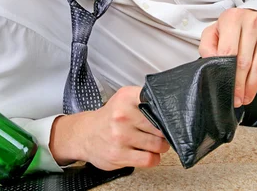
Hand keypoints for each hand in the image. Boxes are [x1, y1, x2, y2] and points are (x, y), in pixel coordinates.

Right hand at [50, 86, 169, 169]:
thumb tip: (171, 110)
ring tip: (153, 143)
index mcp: (126, 97)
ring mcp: (120, 136)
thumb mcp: (123, 100)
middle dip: (164, 131)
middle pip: (161, 125)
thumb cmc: (109, 118)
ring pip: (158, 144)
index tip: (168, 113)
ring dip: (160, 146)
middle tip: (159, 131)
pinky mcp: (119, 155)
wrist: (84, 134)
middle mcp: (122, 115)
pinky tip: (147, 153)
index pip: (156, 100)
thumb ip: (144, 100)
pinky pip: (150, 159)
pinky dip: (153, 158)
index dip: (167, 109)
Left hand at [199, 8, 256, 106]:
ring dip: (253, 86)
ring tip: (247, 98)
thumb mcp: (214, 31)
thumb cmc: (233, 28)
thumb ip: (207, 46)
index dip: (227, 75)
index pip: (228, 52)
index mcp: (232, 19)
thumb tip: (212, 63)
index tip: (226, 91)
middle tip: (237, 100)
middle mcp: (252, 22)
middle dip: (240, 85)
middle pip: (245, 62)